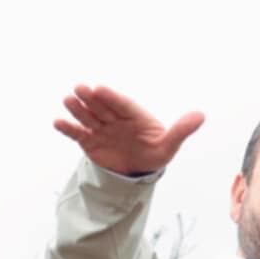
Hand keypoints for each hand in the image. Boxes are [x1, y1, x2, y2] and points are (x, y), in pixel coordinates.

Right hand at [53, 85, 204, 175]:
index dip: (112, 97)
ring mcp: (101, 128)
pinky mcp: (89, 140)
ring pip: (88, 116)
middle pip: (102, 107)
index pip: (122, 104)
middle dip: (91, 98)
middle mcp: (115, 118)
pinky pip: (77, 133)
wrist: (139, 170)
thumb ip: (181, 130)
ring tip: (68, 101)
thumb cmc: (155, 153)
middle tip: (80, 88)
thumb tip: (201, 115)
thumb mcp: (169, 145)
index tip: (101, 89)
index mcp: (134, 115)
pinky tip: (58, 122)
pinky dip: (68, 129)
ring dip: (77, 109)